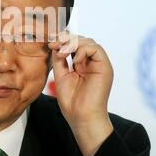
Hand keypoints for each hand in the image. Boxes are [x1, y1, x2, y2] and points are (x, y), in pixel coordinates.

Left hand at [48, 32, 113, 155]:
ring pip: (89, 42)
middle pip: (82, 40)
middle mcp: (92, 63)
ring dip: (73, 43)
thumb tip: (56, 44)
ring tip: (62, 52)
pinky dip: (83, 50)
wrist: (81, 117)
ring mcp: (99, 64)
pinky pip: (96, 49)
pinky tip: (74, 61)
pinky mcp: (105, 67)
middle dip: (67, 38)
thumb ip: (59, 60)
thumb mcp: (61, 75)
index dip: (63, 40)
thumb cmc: (72, 101)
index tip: (50, 42)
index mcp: (82, 64)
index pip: (75, 45)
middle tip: (54, 43)